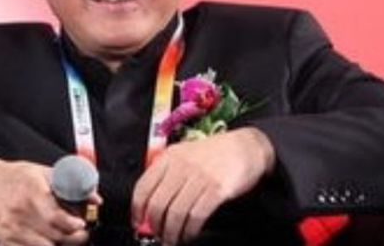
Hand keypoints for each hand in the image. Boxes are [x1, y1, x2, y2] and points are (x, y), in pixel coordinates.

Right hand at [0, 157, 97, 245]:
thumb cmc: (16, 177)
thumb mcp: (43, 172)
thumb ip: (71, 184)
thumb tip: (96, 199)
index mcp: (31, 191)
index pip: (55, 216)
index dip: (72, 224)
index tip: (81, 224)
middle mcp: (18, 212)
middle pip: (53, 235)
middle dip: (73, 237)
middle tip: (81, 233)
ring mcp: (9, 229)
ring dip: (60, 244)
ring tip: (67, 237)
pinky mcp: (2, 241)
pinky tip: (48, 241)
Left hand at [131, 127, 274, 245]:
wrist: (246, 146)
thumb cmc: (215, 152)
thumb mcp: (185, 154)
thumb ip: (167, 173)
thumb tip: (151, 202)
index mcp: (169, 157)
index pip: (143, 186)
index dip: (137, 209)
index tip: (138, 222)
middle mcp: (181, 166)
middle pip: (158, 204)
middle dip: (155, 225)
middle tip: (158, 234)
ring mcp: (199, 178)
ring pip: (175, 213)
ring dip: (172, 232)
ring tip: (173, 239)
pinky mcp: (216, 189)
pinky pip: (196, 216)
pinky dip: (190, 230)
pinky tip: (190, 233)